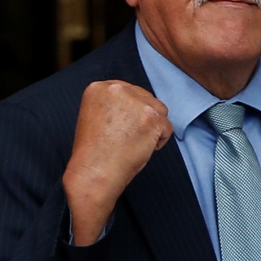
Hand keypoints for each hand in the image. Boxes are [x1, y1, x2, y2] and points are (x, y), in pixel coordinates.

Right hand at [63, 80, 171, 244]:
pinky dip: (158, 141)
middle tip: (128, 139)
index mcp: (98, 88)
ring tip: (132, 143)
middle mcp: (117, 89)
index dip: (130, 111)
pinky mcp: (152, 117)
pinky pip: (167, 128)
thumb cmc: (93, 153)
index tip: (125, 127)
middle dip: (142, 119)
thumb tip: (138, 105)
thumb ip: (114, 105)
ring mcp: (136, 102)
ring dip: (152, 128)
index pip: (128, 91)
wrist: (93, 172)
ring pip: (159, 111)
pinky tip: (140, 149)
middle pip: (146, 98)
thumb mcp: (95, 117)